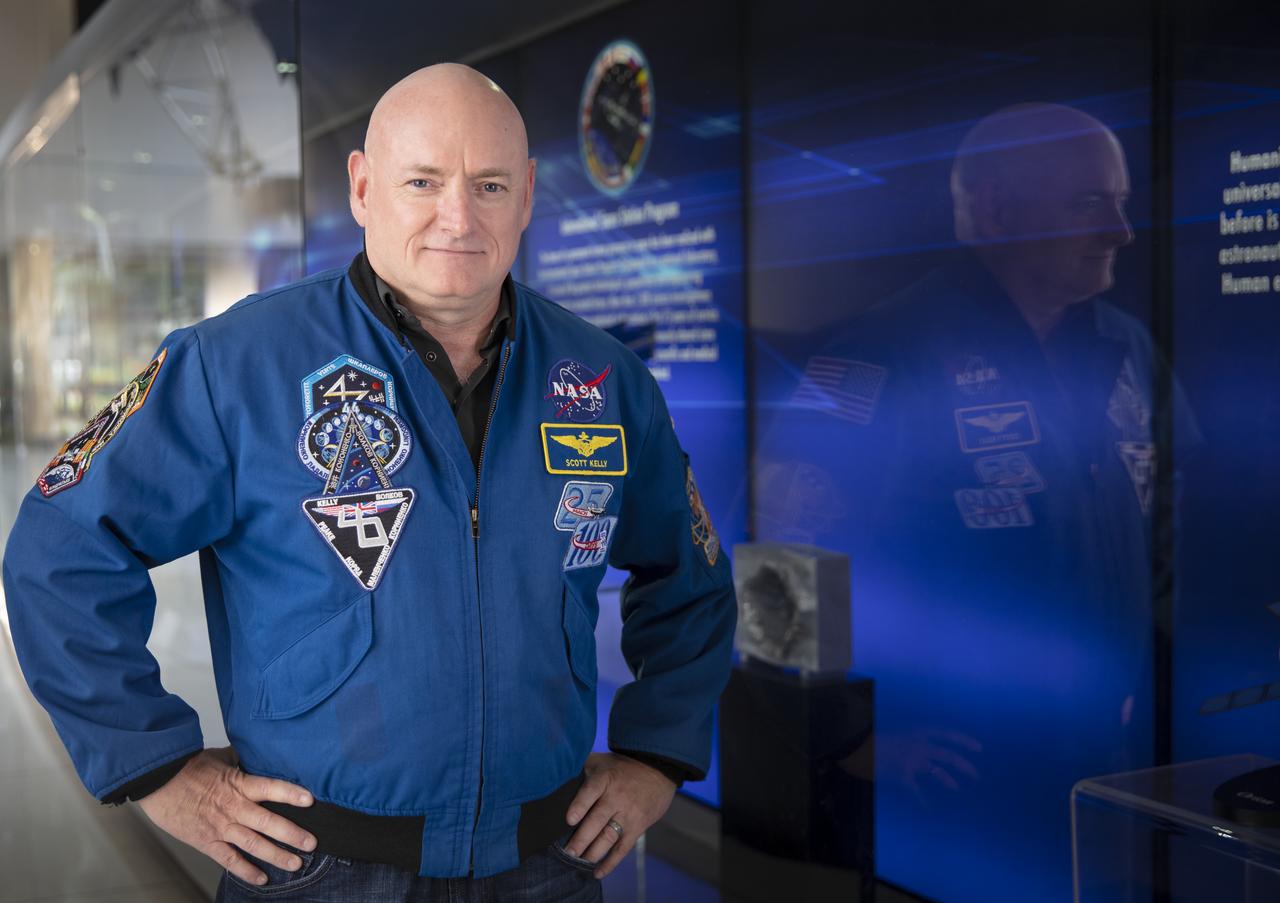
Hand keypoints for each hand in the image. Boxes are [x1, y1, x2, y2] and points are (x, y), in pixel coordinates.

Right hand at [136, 746, 316, 885]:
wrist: (156, 781)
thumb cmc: (186, 767)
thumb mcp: (219, 757)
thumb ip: (239, 761)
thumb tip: (253, 757)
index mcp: (238, 784)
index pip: (271, 788)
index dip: (291, 794)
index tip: (310, 800)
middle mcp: (234, 808)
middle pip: (268, 822)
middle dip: (292, 835)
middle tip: (311, 843)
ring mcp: (221, 827)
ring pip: (253, 844)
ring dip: (276, 855)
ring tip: (296, 863)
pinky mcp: (206, 842)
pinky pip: (229, 860)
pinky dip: (246, 871)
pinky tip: (262, 878)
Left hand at [563, 752, 676, 878]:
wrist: (657, 769)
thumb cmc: (622, 767)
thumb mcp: (601, 760)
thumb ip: (580, 766)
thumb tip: (555, 772)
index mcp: (605, 779)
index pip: (591, 792)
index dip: (580, 806)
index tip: (569, 820)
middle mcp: (616, 798)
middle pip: (597, 820)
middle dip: (581, 838)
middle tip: (568, 851)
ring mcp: (628, 814)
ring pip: (608, 837)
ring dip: (593, 852)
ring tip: (578, 861)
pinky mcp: (637, 828)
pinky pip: (622, 848)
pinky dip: (610, 863)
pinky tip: (597, 872)